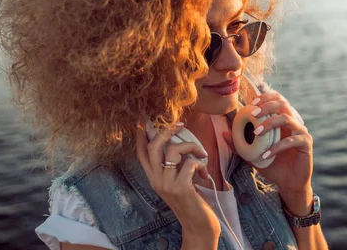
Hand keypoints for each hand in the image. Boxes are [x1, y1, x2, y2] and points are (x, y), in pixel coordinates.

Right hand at [135, 122, 220, 238]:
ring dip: (192, 147)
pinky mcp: (180, 188)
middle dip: (167, 131)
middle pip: (154, 146)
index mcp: (154, 177)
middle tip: (181, 125)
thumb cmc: (192, 201)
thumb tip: (179, 140)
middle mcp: (156, 180)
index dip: (142, 135)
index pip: (141, 153)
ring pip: (173, 151)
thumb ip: (175, 164)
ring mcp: (167, 185)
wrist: (199, 226)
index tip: (145, 120)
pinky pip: (190, 163)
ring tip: (201, 156)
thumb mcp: (179, 180)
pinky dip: (201, 164)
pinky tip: (205, 175)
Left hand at [222, 91, 312, 193]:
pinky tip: (266, 155)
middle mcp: (293, 122)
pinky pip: (291, 140)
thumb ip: (240, 144)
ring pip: (286, 119)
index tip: (251, 103)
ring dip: (270, 123)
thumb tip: (224, 134)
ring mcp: (301, 131)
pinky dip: (277, 147)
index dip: (265, 98)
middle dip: (266, 106)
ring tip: (256, 132)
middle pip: (282, 104)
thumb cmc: (272, 166)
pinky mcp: (306, 143)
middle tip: (253, 113)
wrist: (289, 183)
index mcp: (281, 120)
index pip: (276, 100)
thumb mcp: (252, 155)